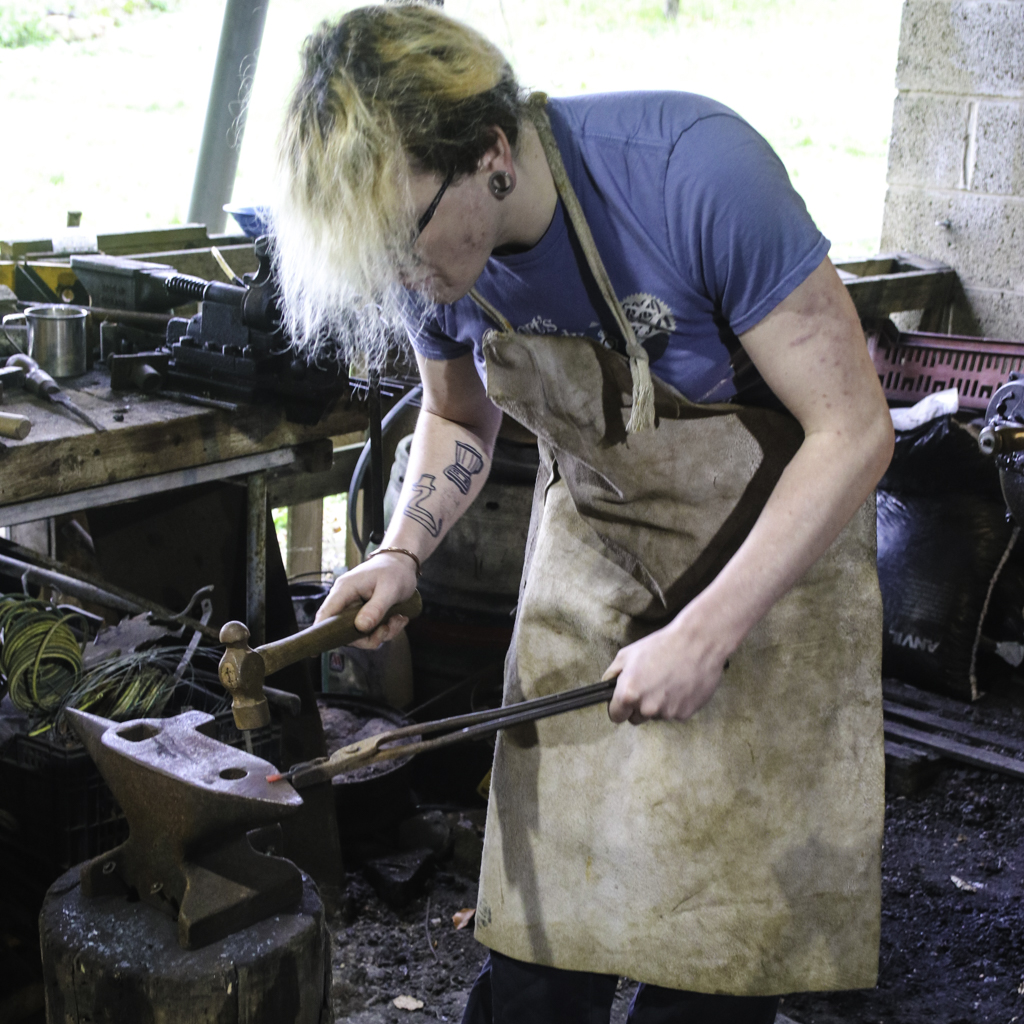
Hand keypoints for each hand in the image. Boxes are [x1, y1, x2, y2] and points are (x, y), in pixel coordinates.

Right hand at [314, 553, 418, 648]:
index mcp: (345, 590)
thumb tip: (360, 627)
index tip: (314, 652)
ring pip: (360, 635)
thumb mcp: (389, 589)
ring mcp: (354, 609)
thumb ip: (376, 608)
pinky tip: (398, 617)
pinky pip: (371, 632)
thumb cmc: (394, 571)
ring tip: (397, 618)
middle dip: (369, 637)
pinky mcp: (364, 615)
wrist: (402, 564)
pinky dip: (386, 630)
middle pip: (345, 632)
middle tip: (388, 627)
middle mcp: (346, 601)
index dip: (319, 632)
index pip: (326, 613)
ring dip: (382, 633)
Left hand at [604, 613, 729, 724]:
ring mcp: (667, 712)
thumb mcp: (628, 654)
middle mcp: (647, 707)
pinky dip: (676, 703)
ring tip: (668, 680)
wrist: (698, 642)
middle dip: (639, 706)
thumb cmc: (661, 645)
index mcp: (628, 694)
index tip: (625, 700)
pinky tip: (680, 684)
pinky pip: (674, 713)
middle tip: (649, 684)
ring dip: (659, 703)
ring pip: (656, 715)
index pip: (616, 716)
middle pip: (636, 718)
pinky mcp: (685, 713)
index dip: (619, 707)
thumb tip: (606, 687)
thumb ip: (612, 674)